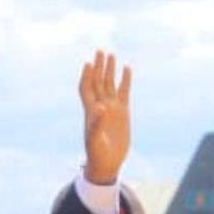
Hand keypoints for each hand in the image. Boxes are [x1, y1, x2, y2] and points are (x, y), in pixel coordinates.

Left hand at [78, 50, 131, 184]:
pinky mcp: (123, 112)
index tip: (89, 63)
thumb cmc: (97, 154)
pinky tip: (127, 69)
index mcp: (90, 111)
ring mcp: (112, 108)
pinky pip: (124, 92)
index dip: (87, 76)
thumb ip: (97, 123)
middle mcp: (100, 106)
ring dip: (110, 70)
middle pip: (98, 82)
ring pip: (110, 84)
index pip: (86, 88)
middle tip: (99, 51)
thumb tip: (101, 106)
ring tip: (111, 55)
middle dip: (98, 67)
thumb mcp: (95, 139)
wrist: (107, 162)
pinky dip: (125, 80)